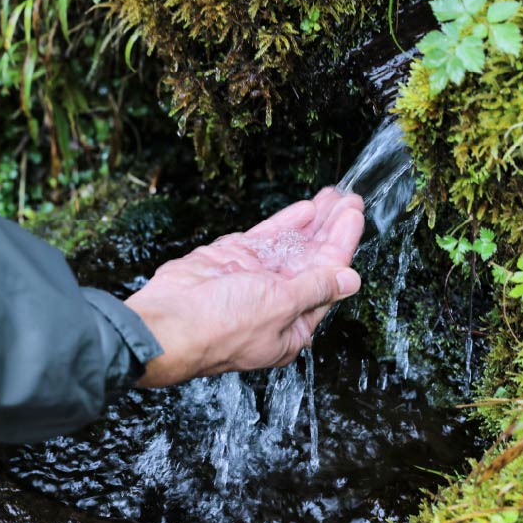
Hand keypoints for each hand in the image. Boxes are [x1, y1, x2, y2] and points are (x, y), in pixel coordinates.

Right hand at [125, 187, 364, 386]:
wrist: (168, 322)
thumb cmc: (221, 327)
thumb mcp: (281, 305)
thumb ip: (315, 288)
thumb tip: (349, 280)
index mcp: (293, 325)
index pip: (328, 279)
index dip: (342, 245)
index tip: (354, 216)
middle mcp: (276, 302)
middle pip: (312, 259)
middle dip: (332, 229)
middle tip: (350, 200)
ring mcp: (253, 278)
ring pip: (291, 245)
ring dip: (314, 221)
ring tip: (334, 196)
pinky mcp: (232, 260)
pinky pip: (265, 238)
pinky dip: (285, 222)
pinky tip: (306, 209)